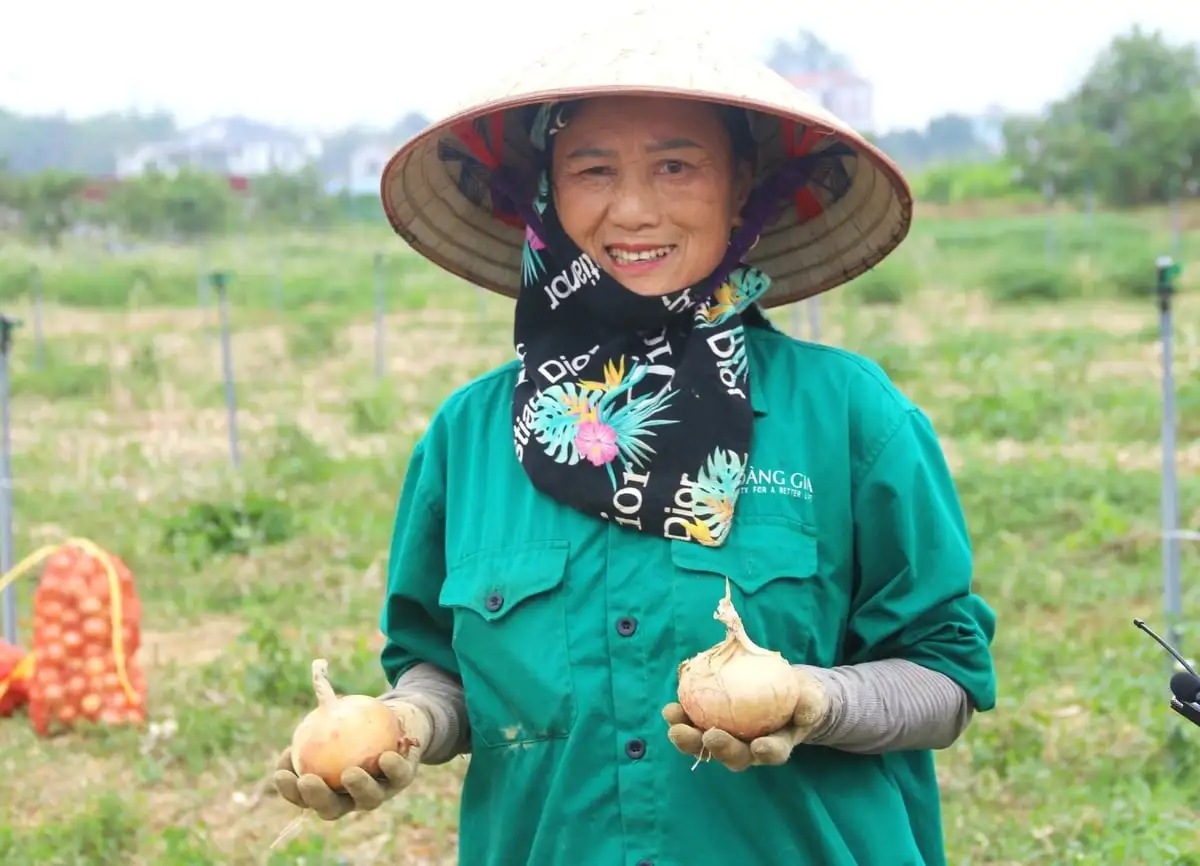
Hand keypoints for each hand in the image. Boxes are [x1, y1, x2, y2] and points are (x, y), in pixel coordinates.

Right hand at [272, 699, 431, 820]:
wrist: (394, 719)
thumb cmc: (354, 720)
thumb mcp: (333, 717)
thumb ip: (316, 719)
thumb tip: (304, 699)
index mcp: (328, 788)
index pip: (304, 797)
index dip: (290, 792)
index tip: (281, 775)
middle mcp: (352, 797)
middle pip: (332, 808)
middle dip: (318, 799)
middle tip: (308, 781)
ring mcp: (378, 791)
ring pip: (367, 799)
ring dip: (358, 788)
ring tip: (349, 773)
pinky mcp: (403, 779)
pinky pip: (398, 776)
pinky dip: (392, 767)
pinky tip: (386, 756)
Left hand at [662, 666, 829, 771]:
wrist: (785, 690)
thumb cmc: (801, 698)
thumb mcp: (812, 698)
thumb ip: (810, 703)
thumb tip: (804, 708)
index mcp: (777, 744)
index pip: (773, 752)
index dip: (768, 751)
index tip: (760, 745)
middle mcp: (750, 748)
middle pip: (734, 756)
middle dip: (720, 749)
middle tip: (709, 736)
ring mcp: (730, 738)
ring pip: (709, 745)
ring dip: (690, 739)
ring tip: (675, 725)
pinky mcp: (712, 723)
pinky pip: (696, 724)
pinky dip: (683, 718)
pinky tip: (671, 709)